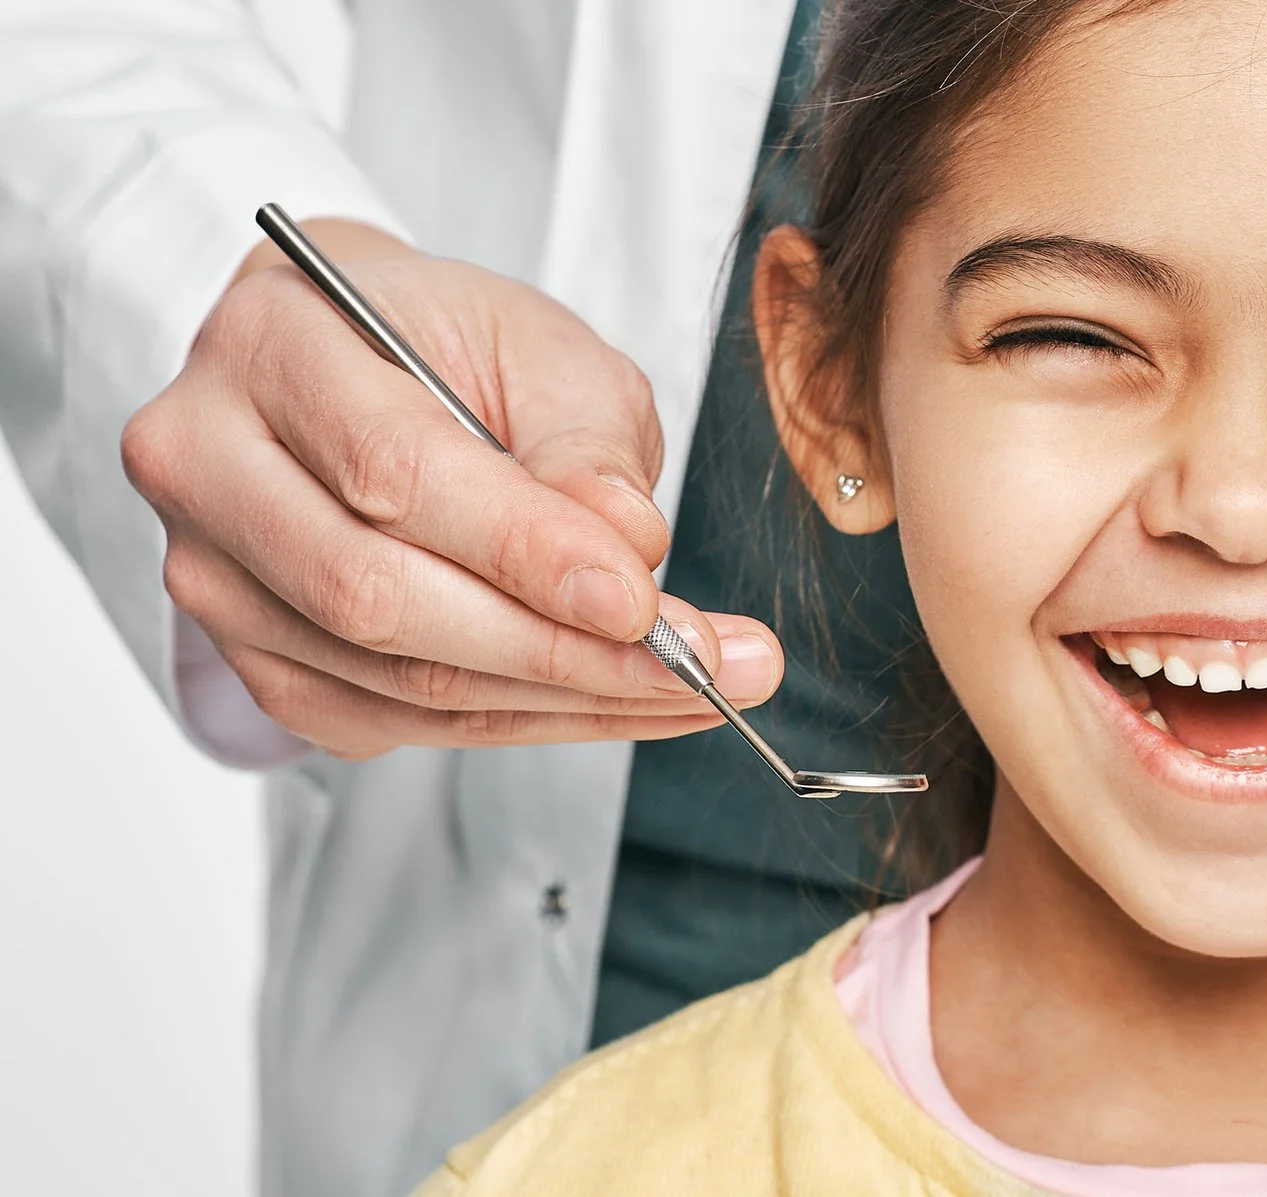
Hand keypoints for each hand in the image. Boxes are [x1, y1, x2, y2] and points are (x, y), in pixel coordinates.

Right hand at [122, 220, 783, 759]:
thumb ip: (585, 443)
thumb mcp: (540, 346)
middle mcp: (208, 466)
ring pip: (392, 677)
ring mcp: (216, 575)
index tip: (644, 600)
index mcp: (270, 348)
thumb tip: (628, 549)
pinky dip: (522, 722)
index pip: (392, 472)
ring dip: (563, 701)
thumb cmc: (445, 343)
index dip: (525, 550)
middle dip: (560, 649)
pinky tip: (618, 701)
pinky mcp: (255, 658)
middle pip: (376, 595)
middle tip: (704, 664)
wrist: (353, 367)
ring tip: (696, 688)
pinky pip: (393, 721)